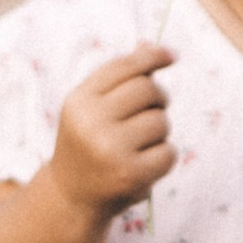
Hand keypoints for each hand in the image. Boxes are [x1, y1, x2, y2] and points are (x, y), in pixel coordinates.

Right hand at [49, 46, 175, 218]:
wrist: (71, 197)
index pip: (124, 66)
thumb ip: (120, 79)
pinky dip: (163, 157)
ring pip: (161, 121)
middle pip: (148, 89)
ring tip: (139, 144)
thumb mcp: (92, 109)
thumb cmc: (88, 145)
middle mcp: (91, 122)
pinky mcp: (131, 174)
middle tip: (152, 111)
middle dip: (159, 98)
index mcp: (79, 101)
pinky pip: (169, 152)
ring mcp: (111, 149)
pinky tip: (144, 164)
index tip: (171, 55)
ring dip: (159, 131)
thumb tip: (151, 46)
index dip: (151, 57)